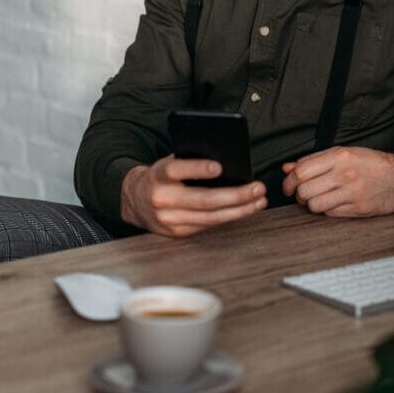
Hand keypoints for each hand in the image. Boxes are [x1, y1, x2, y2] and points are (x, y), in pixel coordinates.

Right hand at [121, 156, 267, 236]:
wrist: (134, 200)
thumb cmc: (161, 176)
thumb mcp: (169, 163)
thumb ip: (190, 160)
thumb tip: (227, 159)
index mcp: (158, 175)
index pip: (177, 170)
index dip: (198, 169)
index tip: (219, 167)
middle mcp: (162, 199)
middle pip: (203, 200)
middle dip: (236, 195)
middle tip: (258, 188)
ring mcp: (169, 220)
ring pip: (210, 218)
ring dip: (240, 210)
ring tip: (259, 201)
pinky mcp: (177, 233)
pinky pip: (208, 226)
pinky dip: (229, 217)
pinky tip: (245, 210)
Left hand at [281, 146, 393, 217]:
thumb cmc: (369, 163)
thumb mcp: (343, 154)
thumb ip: (313, 160)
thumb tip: (287, 168)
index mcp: (339, 157)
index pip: (301, 171)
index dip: (289, 182)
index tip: (288, 187)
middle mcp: (344, 174)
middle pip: (304, 191)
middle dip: (298, 195)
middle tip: (302, 194)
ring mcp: (351, 193)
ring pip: (314, 205)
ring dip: (311, 205)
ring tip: (316, 200)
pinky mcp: (357, 208)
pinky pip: (329, 213)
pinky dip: (326, 210)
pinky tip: (332, 203)